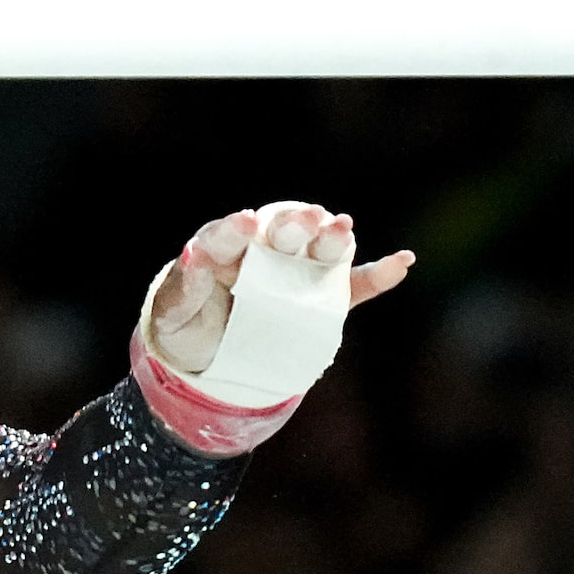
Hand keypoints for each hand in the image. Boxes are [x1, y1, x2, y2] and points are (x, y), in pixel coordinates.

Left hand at [145, 203, 413, 376]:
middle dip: (294, 223)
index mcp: (222, 250)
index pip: (228, 235)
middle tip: (309, 217)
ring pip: (319, 252)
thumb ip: (183, 288)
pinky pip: (353, 287)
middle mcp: (262, 251)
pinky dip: (378, 275)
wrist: (209, 355)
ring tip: (344, 228)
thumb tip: (194, 257)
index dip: (236, 229)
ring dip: (333, 239)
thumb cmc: (185, 325)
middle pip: (281, 231)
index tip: (245, 222)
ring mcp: (294, 274)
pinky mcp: (320, 301)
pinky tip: (401, 262)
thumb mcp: (171, 312)